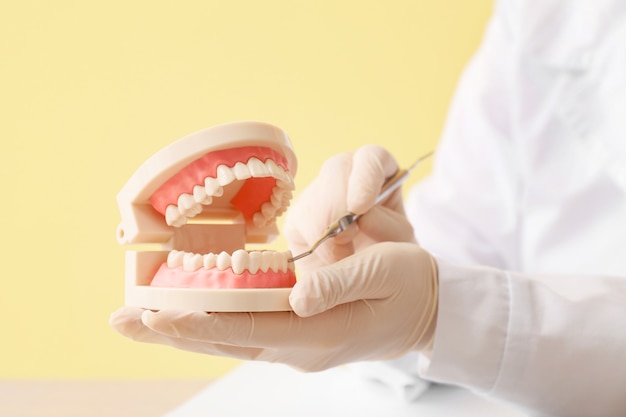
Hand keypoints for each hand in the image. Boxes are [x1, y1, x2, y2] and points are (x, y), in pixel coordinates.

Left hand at [110, 242, 437, 371]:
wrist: (428, 308)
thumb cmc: (409, 286)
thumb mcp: (385, 272)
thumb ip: (338, 284)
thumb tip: (295, 296)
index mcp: (319, 333)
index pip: (247, 329)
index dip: (199, 323)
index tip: (153, 317)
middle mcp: (299, 346)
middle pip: (225, 340)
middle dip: (172, 332)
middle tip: (121, 323)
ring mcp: (296, 342)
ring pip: (229, 338)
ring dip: (184, 330)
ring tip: (138, 322)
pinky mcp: (297, 330)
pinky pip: (243, 329)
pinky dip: (209, 323)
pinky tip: (185, 315)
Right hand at [284, 145, 415, 269]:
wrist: (377, 289)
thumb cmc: (397, 260)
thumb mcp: (404, 245)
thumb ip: (388, 228)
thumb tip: (360, 219)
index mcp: (379, 174)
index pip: (371, 157)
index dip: (364, 176)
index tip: (360, 207)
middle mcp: (346, 179)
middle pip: (335, 169)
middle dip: (337, 203)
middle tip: (347, 236)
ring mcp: (319, 197)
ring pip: (313, 197)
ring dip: (324, 230)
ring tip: (343, 258)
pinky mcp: (299, 221)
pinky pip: (297, 224)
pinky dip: (313, 246)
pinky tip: (329, 263)